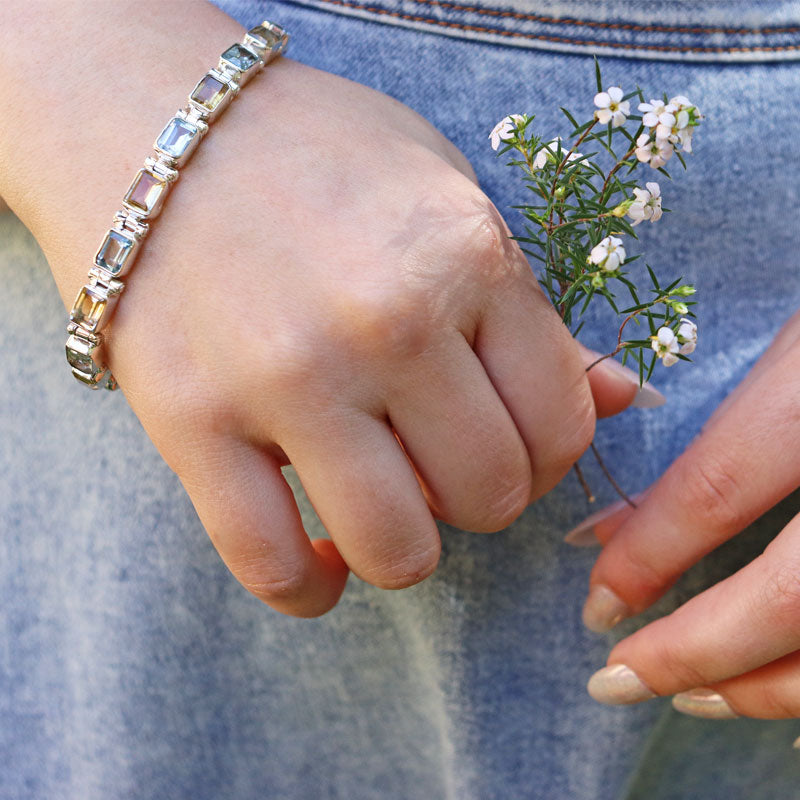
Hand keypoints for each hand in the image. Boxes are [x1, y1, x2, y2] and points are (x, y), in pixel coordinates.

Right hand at [1, 1, 646, 617]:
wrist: (159, 133)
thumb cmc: (320, 163)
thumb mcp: (450, 201)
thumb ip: (536, 312)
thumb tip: (625, 396)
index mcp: (468, 261)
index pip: (560, 425)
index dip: (544, 457)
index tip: (506, 448)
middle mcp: (387, 323)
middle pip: (488, 495)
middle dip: (476, 501)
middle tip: (436, 468)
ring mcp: (286, 377)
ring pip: (397, 547)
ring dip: (404, 551)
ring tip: (381, 512)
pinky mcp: (192, 422)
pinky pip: (270, 564)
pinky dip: (307, 589)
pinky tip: (317, 566)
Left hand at [570, 309, 799, 718]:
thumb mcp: (791, 355)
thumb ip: (714, 445)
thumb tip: (612, 534)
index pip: (720, 490)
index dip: (650, 557)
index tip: (597, 608)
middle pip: (794, 597)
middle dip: (698, 650)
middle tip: (618, 680)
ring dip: (768, 687)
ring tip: (690, 693)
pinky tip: (782, 689)